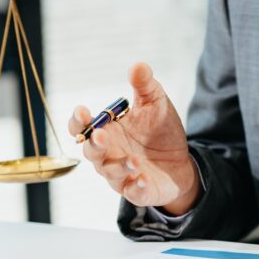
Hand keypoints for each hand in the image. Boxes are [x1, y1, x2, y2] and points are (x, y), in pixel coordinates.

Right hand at [68, 62, 200, 213]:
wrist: (181, 162)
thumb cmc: (160, 132)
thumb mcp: (156, 104)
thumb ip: (145, 86)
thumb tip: (138, 65)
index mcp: (106, 131)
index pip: (81, 127)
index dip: (77, 121)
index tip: (82, 111)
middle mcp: (108, 154)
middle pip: (91, 151)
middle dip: (95, 143)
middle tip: (102, 134)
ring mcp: (120, 175)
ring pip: (110, 173)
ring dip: (120, 166)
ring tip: (135, 160)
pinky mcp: (137, 191)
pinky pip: (132, 192)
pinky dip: (136, 187)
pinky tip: (143, 179)